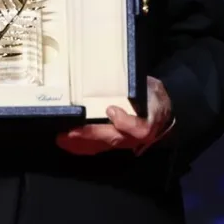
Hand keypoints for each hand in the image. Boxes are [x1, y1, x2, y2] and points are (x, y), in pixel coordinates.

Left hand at [55, 75, 172, 155]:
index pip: (140, 129)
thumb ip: (140, 85)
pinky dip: (81, 146)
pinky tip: (66, 142)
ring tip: (62, 138)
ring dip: (81, 142)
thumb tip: (125, 76)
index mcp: (148, 121)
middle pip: (114, 138)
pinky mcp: (114, 142)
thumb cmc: (153, 96)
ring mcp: (123, 141)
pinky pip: (97, 147)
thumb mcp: (151, 87)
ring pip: (103, 145)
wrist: (161, 113)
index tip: (111, 110)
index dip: (126, 123)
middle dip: (91, 135)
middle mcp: (135, 136)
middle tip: (70, 132)